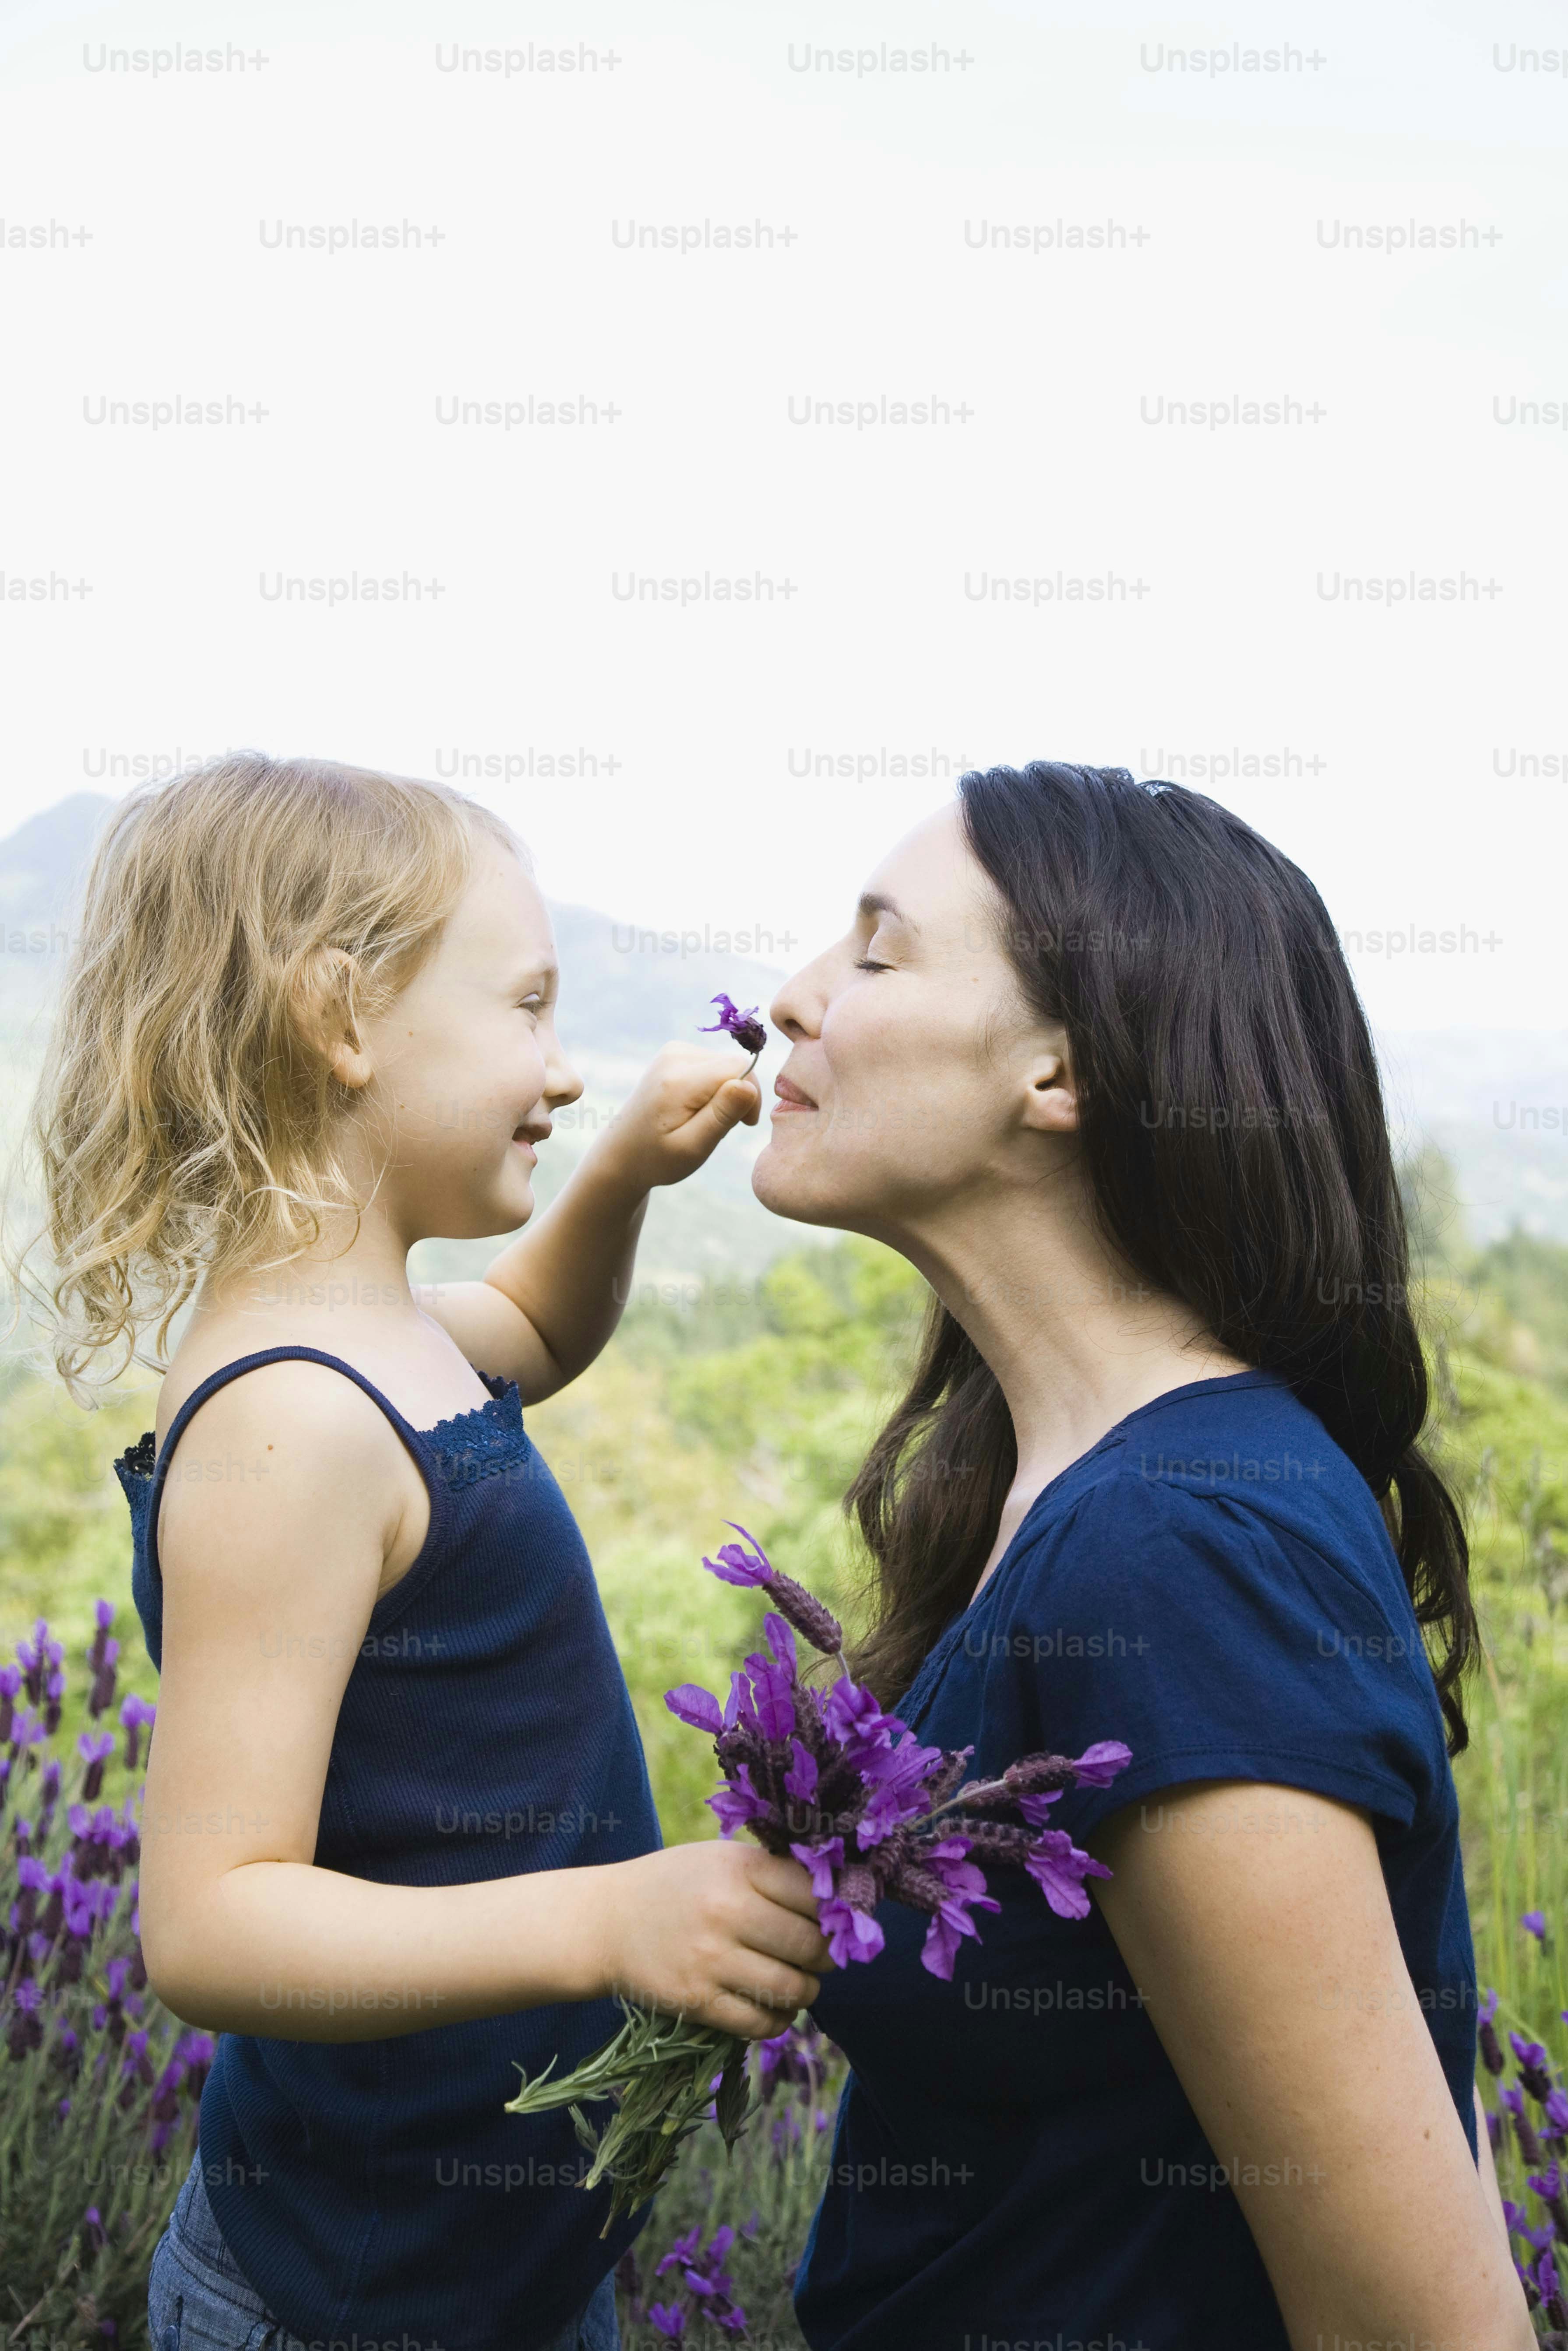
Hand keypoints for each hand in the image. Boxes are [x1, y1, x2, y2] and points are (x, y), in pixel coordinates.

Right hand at [589, 1841, 833, 2038]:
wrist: (607, 1921)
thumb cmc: (676, 1885)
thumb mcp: (721, 1859)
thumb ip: (773, 1873)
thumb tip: (840, 1901)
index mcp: (737, 1867)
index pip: (815, 1893)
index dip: (836, 1911)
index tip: (838, 1920)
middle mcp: (726, 1910)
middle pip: (811, 1945)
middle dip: (828, 1956)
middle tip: (823, 1956)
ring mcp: (710, 1959)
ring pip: (792, 1988)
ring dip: (808, 1991)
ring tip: (801, 1982)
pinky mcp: (697, 2001)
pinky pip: (761, 2024)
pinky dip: (780, 2021)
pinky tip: (777, 2008)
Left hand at [594, 1044, 761, 1194]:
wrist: (622, 1152)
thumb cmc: (658, 1158)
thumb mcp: (693, 1147)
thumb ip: (722, 1115)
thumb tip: (748, 1084)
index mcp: (679, 1080)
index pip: (739, 1068)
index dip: (751, 1097)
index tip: (742, 1124)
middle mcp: (674, 1055)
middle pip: (733, 1065)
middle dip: (736, 1097)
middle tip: (715, 1128)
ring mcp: (673, 1051)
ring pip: (725, 1065)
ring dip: (724, 1094)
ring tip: (702, 1120)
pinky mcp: (675, 1052)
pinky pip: (713, 1064)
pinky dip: (713, 1087)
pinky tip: (696, 1108)